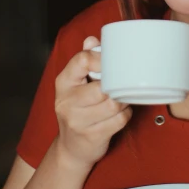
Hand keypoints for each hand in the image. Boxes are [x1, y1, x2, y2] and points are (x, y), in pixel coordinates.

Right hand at [54, 35, 132, 171]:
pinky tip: (121, 112)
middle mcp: (66, 102)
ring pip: (113, 104)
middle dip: (116, 85)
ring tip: (122, 97)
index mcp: (63, 83)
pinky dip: (125, 115)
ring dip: (123, 100)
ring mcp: (78, 121)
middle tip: (121, 84)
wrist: (71, 148)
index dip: (101, 58)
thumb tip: (92, 39)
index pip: (81, 61)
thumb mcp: (75, 84)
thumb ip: (84, 61)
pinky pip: (119, 120)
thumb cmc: (77, 110)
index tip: (111, 61)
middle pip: (102, 87)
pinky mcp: (92, 136)